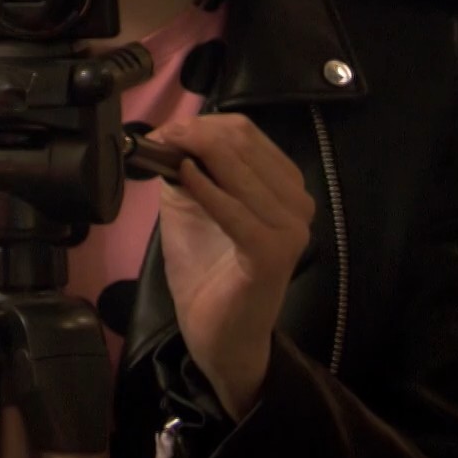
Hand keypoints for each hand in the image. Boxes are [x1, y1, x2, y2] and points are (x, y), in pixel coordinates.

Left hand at [147, 112, 314, 419]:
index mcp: (284, 187)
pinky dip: (207, 190)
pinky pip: (236, 210)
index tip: (166, 132)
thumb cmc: (206, 268)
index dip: (203, 125)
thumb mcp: (191, 204)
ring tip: (167, 158)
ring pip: (240, 169)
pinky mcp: (273, 253)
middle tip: (160, 141)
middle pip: (243, 144)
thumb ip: (186, 167)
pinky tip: (185, 178)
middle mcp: (297, 203)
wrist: (219, 332)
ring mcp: (291, 228)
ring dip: (197, 156)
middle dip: (195, 135)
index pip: (246, 133)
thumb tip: (167, 131)